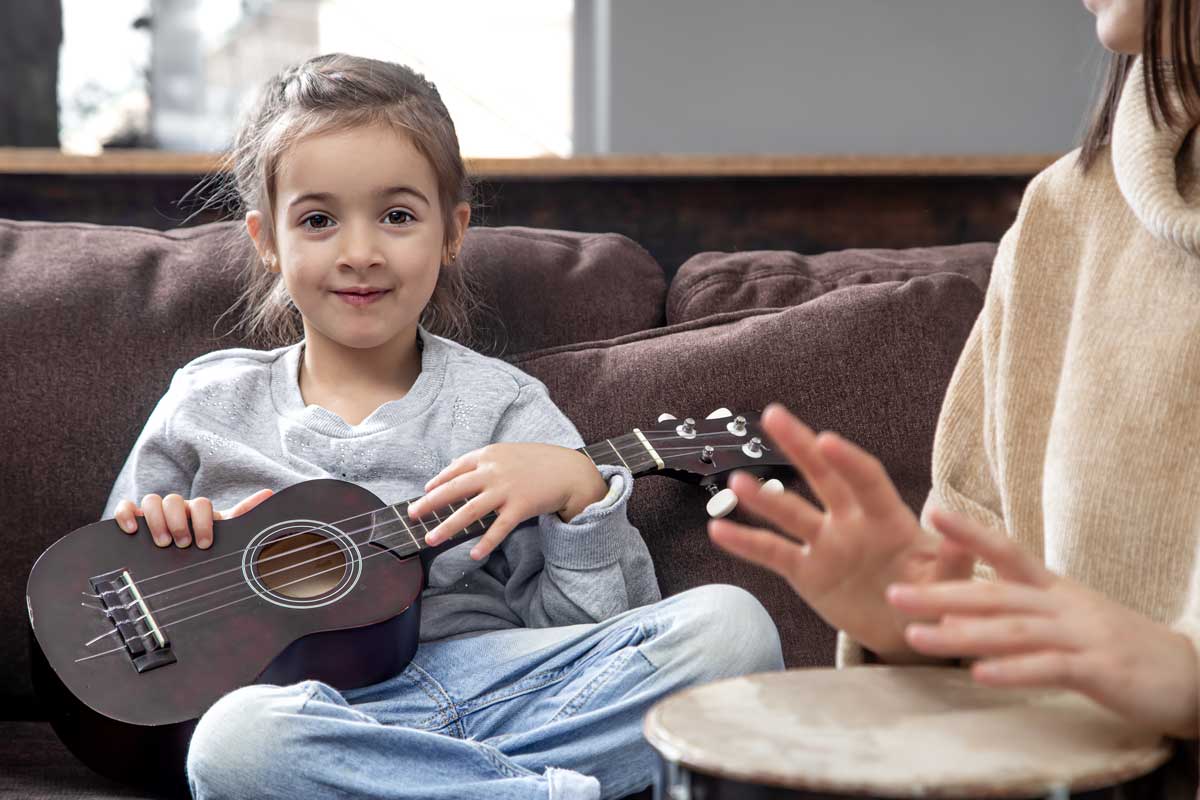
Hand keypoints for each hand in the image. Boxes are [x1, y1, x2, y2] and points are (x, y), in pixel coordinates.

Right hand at [112, 489, 274, 548]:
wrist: (184, 560)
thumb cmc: (205, 545)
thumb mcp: (226, 531)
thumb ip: (244, 514)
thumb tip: (269, 493)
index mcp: (199, 511)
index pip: (201, 503)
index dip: (203, 521)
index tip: (205, 543)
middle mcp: (177, 509)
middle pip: (174, 500)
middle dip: (179, 522)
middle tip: (183, 544)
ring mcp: (155, 514)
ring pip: (151, 500)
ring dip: (157, 520)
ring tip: (163, 543)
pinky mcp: (134, 520)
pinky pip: (126, 507)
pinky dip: (127, 515)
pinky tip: (132, 530)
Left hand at [407, 443, 606, 559]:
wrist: (570, 471)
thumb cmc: (539, 462)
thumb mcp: (509, 453)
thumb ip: (487, 461)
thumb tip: (461, 471)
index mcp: (489, 456)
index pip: (455, 469)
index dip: (437, 481)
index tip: (425, 491)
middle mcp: (493, 471)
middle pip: (453, 489)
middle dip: (430, 503)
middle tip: (412, 515)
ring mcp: (506, 490)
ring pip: (469, 511)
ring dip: (448, 527)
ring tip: (431, 540)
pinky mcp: (520, 507)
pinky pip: (497, 529)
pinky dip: (485, 543)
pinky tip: (473, 555)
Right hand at [708, 403, 975, 659]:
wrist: (910, 633)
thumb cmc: (937, 599)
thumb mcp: (952, 584)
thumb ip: (956, 560)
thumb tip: (965, 535)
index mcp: (888, 520)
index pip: (866, 480)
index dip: (847, 460)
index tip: (827, 440)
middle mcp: (851, 523)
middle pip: (822, 477)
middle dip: (799, 446)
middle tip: (773, 415)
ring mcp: (825, 546)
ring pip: (790, 514)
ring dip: (763, 498)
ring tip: (735, 481)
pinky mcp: (807, 572)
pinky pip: (772, 553)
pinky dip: (745, 543)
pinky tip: (718, 529)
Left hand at [888, 507, 1199, 738]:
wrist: (1189, 672)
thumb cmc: (1116, 645)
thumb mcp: (1066, 615)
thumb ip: (1020, 606)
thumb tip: (963, 601)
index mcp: (1053, 588)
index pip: (1007, 550)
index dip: (969, 532)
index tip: (930, 512)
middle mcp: (1062, 604)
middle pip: (994, 594)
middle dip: (940, 594)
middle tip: (892, 592)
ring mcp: (1081, 635)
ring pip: (1012, 630)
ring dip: (961, 634)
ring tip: (917, 636)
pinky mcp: (1099, 670)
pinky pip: (1049, 669)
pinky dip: (1012, 671)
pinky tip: (979, 675)